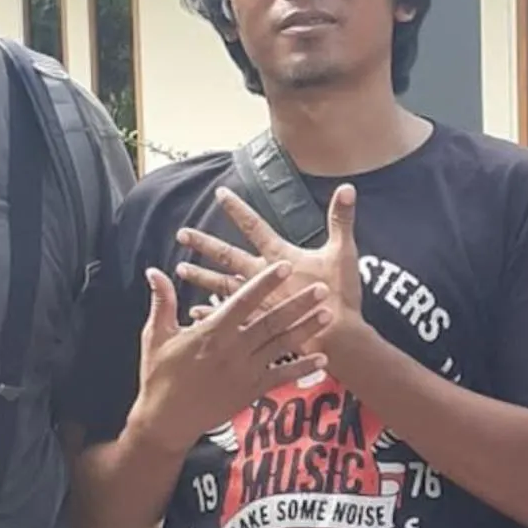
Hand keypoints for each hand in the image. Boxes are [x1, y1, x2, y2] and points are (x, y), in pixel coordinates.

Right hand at [133, 259, 329, 453]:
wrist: (167, 421)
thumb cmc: (159, 376)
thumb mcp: (156, 336)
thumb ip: (163, 302)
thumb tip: (154, 270)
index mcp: (211, 333)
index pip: (243, 302)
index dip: (264, 282)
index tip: (284, 265)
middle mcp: (232, 350)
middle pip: (271, 322)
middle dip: (298, 303)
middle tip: (322, 287)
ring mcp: (244, 372)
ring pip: (280, 346)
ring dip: (306, 330)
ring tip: (329, 315)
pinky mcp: (250, 391)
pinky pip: (281, 377)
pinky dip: (302, 367)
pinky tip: (323, 359)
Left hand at [176, 185, 366, 374]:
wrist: (336, 339)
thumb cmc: (339, 296)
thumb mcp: (344, 253)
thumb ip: (342, 219)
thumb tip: (347, 188)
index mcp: (279, 258)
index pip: (254, 226)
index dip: (238, 209)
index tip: (219, 193)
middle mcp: (261, 277)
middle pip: (227, 256)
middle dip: (205, 244)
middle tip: (182, 234)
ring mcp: (257, 301)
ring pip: (222, 285)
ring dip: (201, 276)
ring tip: (180, 269)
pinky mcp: (258, 323)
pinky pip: (229, 317)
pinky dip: (211, 313)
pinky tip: (194, 311)